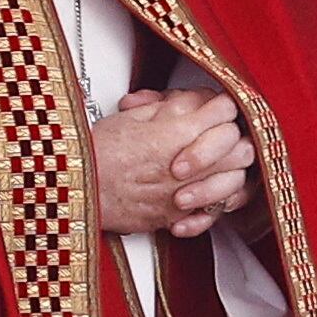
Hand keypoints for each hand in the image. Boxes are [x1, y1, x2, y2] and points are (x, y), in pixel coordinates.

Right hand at [92, 88, 256, 237]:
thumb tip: (195, 99)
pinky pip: (214, 214)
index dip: (224, 104)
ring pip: (235, 181)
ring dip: (230, 170)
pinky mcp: (176, 217)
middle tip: (220, 133)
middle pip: (241, 147)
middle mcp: (187, 167)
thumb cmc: (95, 155)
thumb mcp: (133, 117)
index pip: (226, 110)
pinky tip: (201, 194)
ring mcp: (184, 194)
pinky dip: (213, 205)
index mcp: (177, 134)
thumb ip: (171, 106)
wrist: (75, 192)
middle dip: (234, 137)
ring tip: (216, 163)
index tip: (216, 105)